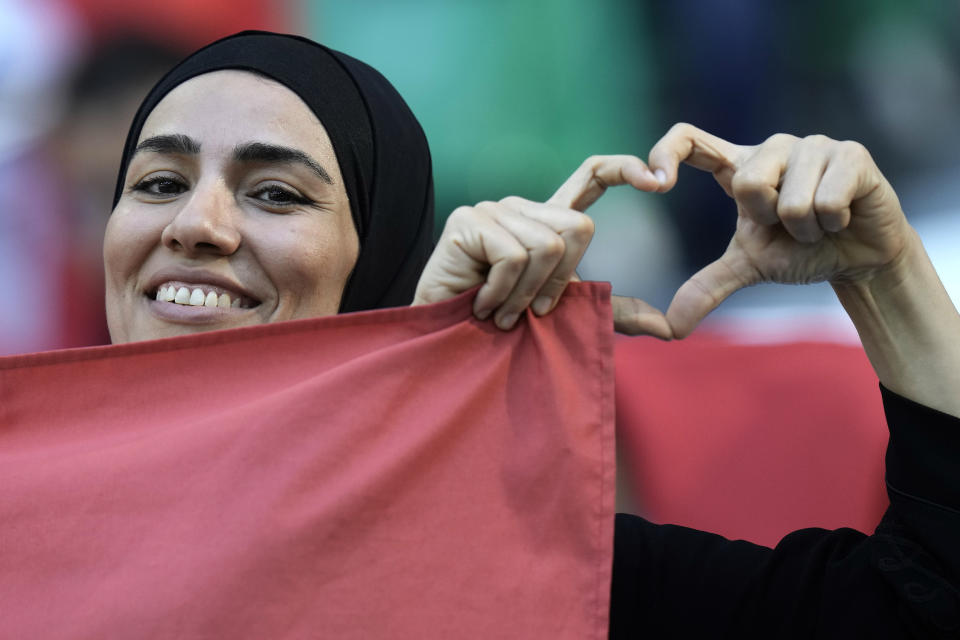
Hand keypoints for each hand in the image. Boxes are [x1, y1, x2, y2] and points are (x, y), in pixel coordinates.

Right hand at [413, 155, 671, 335]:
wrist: (449, 345)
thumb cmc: (504, 328)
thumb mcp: (566, 316)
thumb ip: (610, 312)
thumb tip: (669, 329)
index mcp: (547, 221)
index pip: (591, 176)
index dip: (623, 169)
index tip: (659, 181)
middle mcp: (521, 208)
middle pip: (578, 227)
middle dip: (561, 282)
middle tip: (531, 312)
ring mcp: (493, 210)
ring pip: (546, 246)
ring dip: (527, 295)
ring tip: (502, 313)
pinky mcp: (467, 221)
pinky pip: (513, 257)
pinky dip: (503, 294)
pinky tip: (482, 305)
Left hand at [649, 123, 911, 337]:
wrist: (859, 260)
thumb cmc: (801, 251)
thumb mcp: (748, 266)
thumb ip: (707, 286)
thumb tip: (671, 329)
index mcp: (739, 166)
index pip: (689, 139)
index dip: (666, 153)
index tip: (655, 185)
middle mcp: (773, 147)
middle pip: (748, 182)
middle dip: (770, 221)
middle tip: (789, 225)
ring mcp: (813, 144)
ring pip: (790, 199)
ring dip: (804, 228)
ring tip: (817, 223)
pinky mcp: (851, 154)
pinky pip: (826, 201)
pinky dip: (832, 224)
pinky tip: (842, 218)